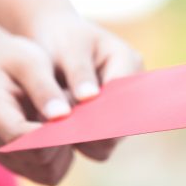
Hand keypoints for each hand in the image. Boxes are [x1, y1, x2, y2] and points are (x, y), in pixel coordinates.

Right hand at [0, 34, 75, 185]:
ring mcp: (3, 157)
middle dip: (64, 140)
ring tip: (65, 122)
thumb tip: (62, 117)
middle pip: (41, 160)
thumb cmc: (15, 61)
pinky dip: (63, 158)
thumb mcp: (30, 62)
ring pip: (49, 173)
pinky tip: (62, 133)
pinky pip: (50, 175)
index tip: (73, 116)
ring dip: (66, 152)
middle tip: (73, 114)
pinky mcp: (18, 165)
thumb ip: (45, 88)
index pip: (22, 137)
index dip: (53, 132)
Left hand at [29, 12, 142, 160]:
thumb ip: (79, 72)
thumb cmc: (60, 38)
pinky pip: (97, 146)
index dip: (104, 114)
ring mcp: (121, 109)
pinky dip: (79, 144)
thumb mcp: (68, 48)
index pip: (125, 96)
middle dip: (94, 132)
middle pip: (122, 125)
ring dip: (85, 142)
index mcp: (128, 61)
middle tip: (61, 135)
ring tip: (58, 134)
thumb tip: (89, 98)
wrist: (52, 41)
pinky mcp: (106, 125)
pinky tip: (59, 137)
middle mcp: (132, 89)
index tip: (76, 123)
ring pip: (109, 141)